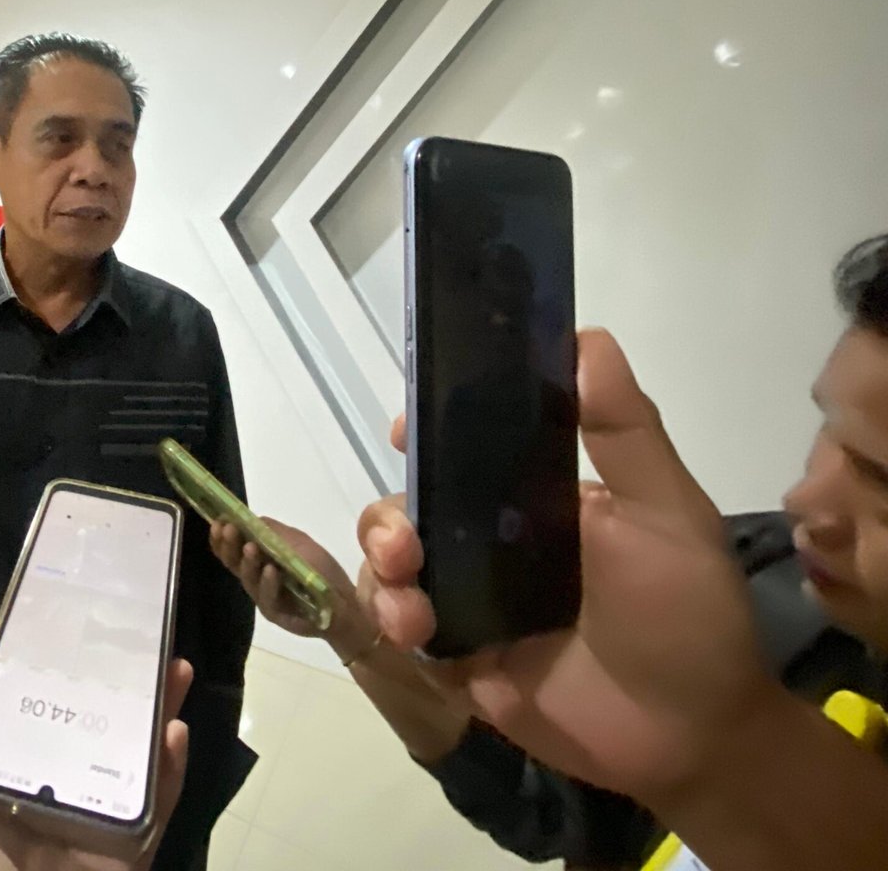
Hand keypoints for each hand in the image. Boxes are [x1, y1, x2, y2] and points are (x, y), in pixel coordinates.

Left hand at [0, 661, 193, 870]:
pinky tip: (173, 730)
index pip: (29, 725)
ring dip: (154, 714)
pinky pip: (155, 808)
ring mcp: (93, 823)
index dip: (50, 683)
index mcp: (0, 791)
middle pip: (91, 732)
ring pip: (131, 760)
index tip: (66, 638)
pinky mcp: (126, 850)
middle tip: (138, 643)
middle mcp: (50, 799)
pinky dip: (170, 771)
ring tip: (171, 667)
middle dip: (117, 689)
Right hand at [208, 519, 379, 660]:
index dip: (222, 537)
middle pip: (233, 563)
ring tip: (249, 547)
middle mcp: (257, 578)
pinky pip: (267, 597)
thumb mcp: (299, 543)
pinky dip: (268, 583)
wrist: (344, 602)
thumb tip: (252, 518)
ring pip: (247, 579)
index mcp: (260, 560)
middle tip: (227, 530)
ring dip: (247, 561)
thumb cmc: (321, 571)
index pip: (233, 549)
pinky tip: (270, 571)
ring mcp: (264, 596)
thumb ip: (276, 532)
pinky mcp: (275, 613)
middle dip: (229, 545)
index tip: (218, 522)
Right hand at [359, 329, 771, 802]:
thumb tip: (587, 336)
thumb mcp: (667, 512)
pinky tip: (413, 625)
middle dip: (389, 511)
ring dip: (383, 562)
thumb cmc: (687, 613)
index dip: (429, 432)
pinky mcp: (458, 659)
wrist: (692, 737)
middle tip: (403, 536)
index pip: (468, 449)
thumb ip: (624, 430)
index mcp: (541, 498)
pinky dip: (392, 616)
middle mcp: (496, 542)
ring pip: (394, 562)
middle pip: (414, 505)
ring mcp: (473, 601)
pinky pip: (402, 627)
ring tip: (406, 584)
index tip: (406, 426)